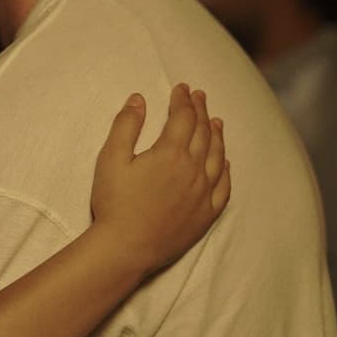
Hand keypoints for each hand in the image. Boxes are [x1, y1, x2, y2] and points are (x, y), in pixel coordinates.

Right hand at [92, 83, 229, 276]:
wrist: (126, 248)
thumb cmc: (115, 203)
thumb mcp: (111, 159)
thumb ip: (126, 126)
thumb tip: (138, 100)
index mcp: (171, 153)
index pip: (183, 117)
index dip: (183, 100)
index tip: (182, 89)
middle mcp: (194, 170)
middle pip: (203, 132)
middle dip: (201, 111)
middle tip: (199, 97)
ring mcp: (203, 193)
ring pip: (217, 156)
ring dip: (217, 135)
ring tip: (216, 122)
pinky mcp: (206, 215)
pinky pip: (223, 188)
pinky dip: (225, 170)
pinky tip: (224, 163)